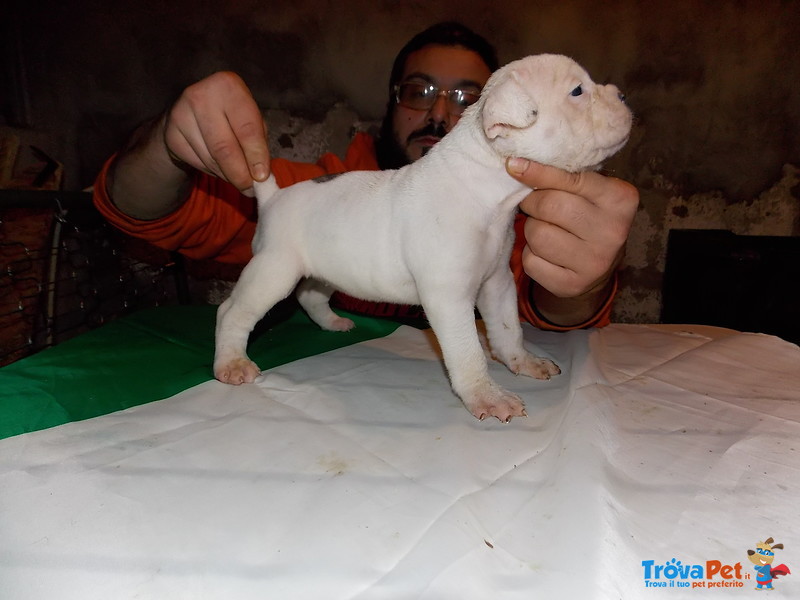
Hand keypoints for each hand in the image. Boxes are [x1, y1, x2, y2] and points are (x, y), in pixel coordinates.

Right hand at [164, 71, 269, 194]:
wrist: (191, 111)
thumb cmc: (231, 115)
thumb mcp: (250, 118)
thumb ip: (258, 142)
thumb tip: (260, 174)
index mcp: (227, 86)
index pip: (247, 128)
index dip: (256, 156)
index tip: (262, 177)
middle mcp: (201, 96)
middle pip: (224, 148)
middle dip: (240, 174)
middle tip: (250, 189)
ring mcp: (180, 115)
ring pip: (211, 160)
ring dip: (228, 175)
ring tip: (237, 177)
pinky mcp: (171, 135)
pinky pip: (197, 164)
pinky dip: (213, 172)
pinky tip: (218, 166)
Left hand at [506, 158, 638, 298]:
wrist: (599, 266)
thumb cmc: (590, 217)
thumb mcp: (590, 191)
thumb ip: (565, 176)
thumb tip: (516, 165)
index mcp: (621, 200)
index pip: (570, 180)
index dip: (538, 172)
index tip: (513, 166)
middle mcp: (612, 232)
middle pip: (548, 206)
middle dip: (532, 202)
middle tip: (534, 204)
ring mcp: (593, 262)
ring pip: (536, 234)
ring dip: (532, 229)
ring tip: (546, 229)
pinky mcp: (571, 285)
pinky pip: (530, 261)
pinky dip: (530, 254)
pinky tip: (546, 253)